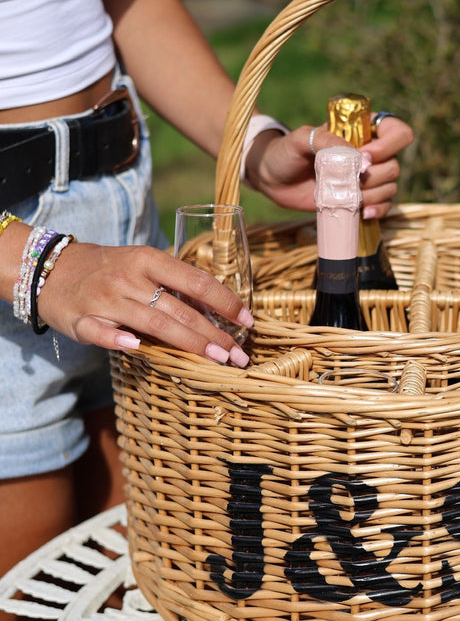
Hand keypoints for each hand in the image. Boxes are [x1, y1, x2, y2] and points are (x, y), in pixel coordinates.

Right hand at [36, 241, 253, 366]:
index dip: (225, 302)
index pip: (197, 281)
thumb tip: (221, 308)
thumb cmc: (111, 270)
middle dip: (214, 335)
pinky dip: (118, 340)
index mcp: (149, 260)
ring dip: (189, 345)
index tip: (247, 321)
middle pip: (180, 311)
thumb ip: (177, 284)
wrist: (50, 268)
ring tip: (217, 360)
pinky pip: (102, 333)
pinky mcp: (81, 319)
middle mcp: (129, 278)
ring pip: (153, 325)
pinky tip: (138, 348)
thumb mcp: (146, 265)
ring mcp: (105, 300)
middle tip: (238, 356)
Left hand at [244, 115, 413, 217]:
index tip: (362, 156)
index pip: (397, 131)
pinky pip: (384, 205)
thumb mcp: (301, 139)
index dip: (387, 145)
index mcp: (361, 131)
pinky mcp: (361, 198)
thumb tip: (356, 156)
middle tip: (349, 180)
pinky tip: (363, 213)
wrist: (274, 180)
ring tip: (350, 199)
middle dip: (373, 177)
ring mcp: (366, 177)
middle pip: (394, 164)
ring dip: (374, 195)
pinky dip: (378, 210)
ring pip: (390, 186)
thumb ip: (326, 140)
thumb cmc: (286, 152)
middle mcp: (370, 153)